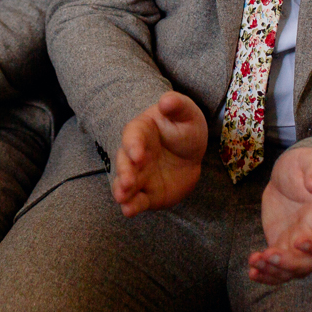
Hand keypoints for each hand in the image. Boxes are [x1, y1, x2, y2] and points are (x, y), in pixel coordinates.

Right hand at [112, 92, 207, 215]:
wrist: (189, 154)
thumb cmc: (184, 127)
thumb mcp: (186, 113)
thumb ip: (177, 106)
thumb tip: (166, 100)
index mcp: (141, 131)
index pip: (132, 137)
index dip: (133, 146)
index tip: (138, 155)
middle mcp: (134, 155)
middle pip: (124, 162)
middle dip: (125, 172)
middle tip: (127, 181)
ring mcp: (139, 175)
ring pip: (126, 184)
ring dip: (122, 190)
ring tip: (122, 198)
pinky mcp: (146, 194)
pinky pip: (137, 201)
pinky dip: (132, 206)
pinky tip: (129, 211)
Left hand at [249, 146, 311, 283]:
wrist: (290, 174)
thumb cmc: (306, 165)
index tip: (299, 240)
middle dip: (292, 264)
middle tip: (270, 255)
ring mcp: (300, 246)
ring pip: (295, 271)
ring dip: (275, 272)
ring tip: (256, 262)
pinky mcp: (283, 247)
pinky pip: (278, 268)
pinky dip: (266, 274)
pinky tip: (252, 271)